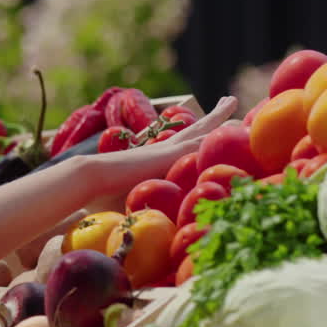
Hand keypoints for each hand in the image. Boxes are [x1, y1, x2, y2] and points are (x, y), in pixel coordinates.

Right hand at [85, 96, 238, 193]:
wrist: (90, 178)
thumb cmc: (99, 195)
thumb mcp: (127, 201)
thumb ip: (136, 207)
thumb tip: (132, 225)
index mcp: (153, 160)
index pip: (180, 145)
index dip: (196, 136)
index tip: (208, 127)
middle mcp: (162, 150)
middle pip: (195, 129)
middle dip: (214, 117)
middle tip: (230, 101)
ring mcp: (166, 151)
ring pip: (201, 132)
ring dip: (220, 120)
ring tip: (236, 104)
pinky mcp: (169, 155)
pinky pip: (200, 142)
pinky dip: (217, 133)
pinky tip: (235, 125)